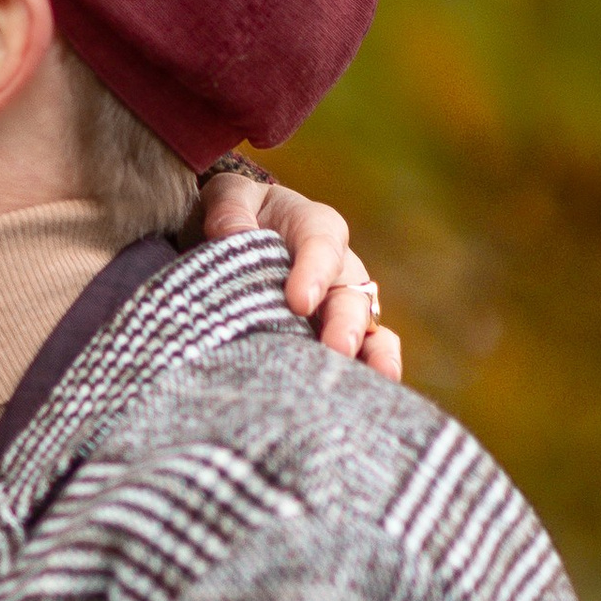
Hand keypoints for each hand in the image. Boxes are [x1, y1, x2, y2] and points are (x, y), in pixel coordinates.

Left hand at [199, 164, 401, 378]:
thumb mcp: (229, 196)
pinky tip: (359, 404)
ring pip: (369, 330)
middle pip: (351, 296)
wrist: (238, 237)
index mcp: (316, 227)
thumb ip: (230, 210)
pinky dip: (366, 377)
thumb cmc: (238, 214)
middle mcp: (339, 269)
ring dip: (371, 357)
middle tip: (335, 350)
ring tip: (371, 383)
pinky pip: (362, 356)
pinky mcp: (334, 337)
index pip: (322, 246)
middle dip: (345, 325)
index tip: (298, 302)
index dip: (313, 272)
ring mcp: (341, 306)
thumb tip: (229, 236)